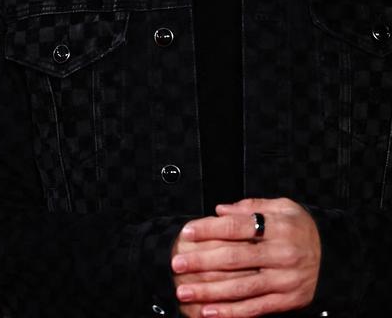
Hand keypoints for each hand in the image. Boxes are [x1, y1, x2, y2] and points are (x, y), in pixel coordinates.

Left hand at [171, 197, 320, 316]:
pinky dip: (232, 312)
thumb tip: (219, 210)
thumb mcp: (283, 207)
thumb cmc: (299, 228)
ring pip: (241, 287)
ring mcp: (286, 280)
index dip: (209, 229)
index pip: (237, 227)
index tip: (186, 232)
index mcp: (279, 227)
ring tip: (184, 292)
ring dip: (210, 291)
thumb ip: (250, 206)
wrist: (336, 256)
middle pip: (234, 258)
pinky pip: (256, 308)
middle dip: (201, 262)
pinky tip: (210, 312)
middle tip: (177, 264)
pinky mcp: (288, 300)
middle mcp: (283, 254)